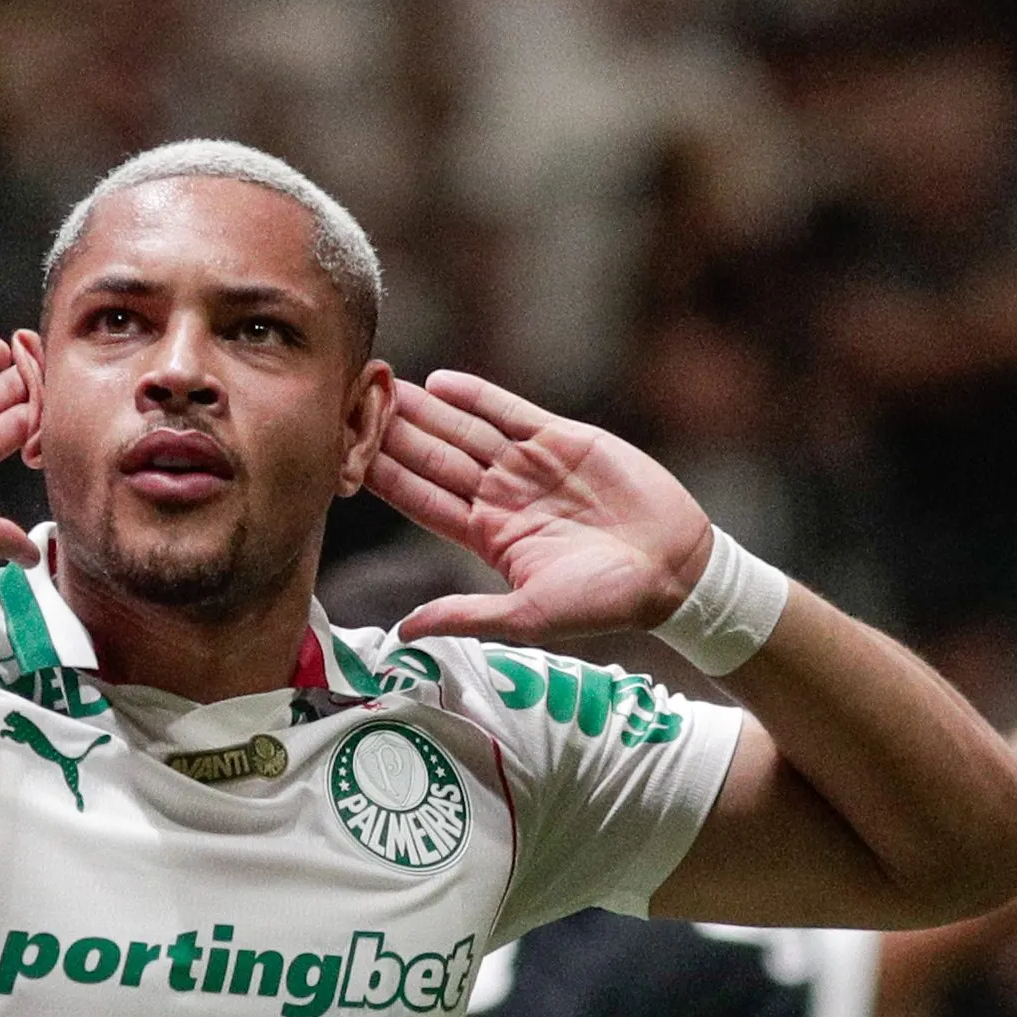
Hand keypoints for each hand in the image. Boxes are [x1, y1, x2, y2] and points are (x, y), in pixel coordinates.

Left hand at [371, 370, 713, 641]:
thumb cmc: (604, 603)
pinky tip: (439, 383)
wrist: (672, 570)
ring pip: (466, 430)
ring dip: (426, 411)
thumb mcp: (528, 617)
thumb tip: (402, 633)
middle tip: (350, 406)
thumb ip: (465, 615)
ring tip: (384, 385)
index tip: (344, 458)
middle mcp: (502, 496)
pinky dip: (477, 396)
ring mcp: (531, 465)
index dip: (385, 479)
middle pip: (435, 458)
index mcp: (487, 537)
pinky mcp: (564, 439)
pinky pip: (511, 411)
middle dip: (394, 434)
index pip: (423, 501)